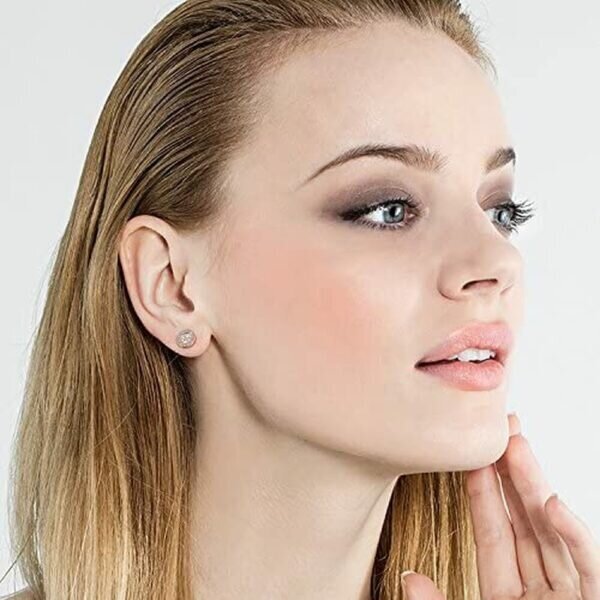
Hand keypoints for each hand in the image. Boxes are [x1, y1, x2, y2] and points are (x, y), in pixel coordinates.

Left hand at [401, 413, 599, 598]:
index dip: (483, 493)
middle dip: (512, 476)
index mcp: (505, 596)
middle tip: (502, 434)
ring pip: (550, 532)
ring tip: (518, 447)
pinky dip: (574, 535)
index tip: (474, 458)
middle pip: (524, 524)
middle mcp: (538, 593)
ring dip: (535, 488)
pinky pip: (587, 568)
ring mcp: (566, 598)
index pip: (492, 535)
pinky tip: (553, 503)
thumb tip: (408, 576)